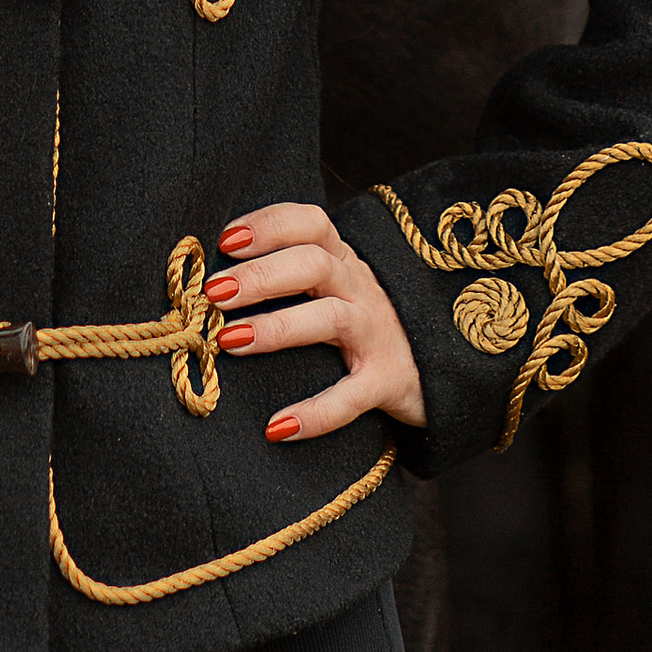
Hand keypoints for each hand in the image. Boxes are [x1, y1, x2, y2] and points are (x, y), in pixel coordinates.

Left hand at [206, 202, 426, 443]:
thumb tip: (214, 280)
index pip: (311, 223)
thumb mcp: (333, 287)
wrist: (437, 368)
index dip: (269, 225)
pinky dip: (316, 413)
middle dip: (261, 274)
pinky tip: (278, 427)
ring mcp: (375, 334)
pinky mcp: (386, 382)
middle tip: (215, 292)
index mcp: (342, 260)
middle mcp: (360, 288)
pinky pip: (351, 397)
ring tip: (230, 341)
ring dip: (277, 327)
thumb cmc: (361, 323)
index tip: (226, 240)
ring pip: (329, 318)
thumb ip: (290, 274)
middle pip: (313, 264)